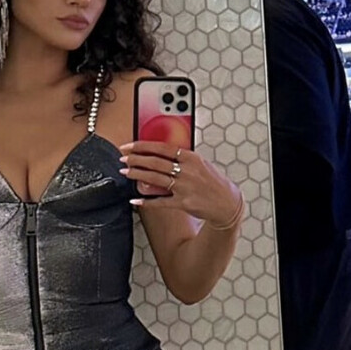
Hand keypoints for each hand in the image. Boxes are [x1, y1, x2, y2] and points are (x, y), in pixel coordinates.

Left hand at [119, 141, 242, 228]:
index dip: (142, 146)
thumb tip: (159, 155)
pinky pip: (160, 201)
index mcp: (191, 157)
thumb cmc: (213, 183)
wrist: (227, 203)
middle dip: (135, 159)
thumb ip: (181, 159)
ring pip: (155, 178)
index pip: (162, 148)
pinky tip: (135, 199)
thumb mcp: (201, 164)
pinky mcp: (183, 203)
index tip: (129, 146)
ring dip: (137, 175)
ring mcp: (185, 187)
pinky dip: (146, 201)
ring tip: (125, 172)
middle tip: (123, 159)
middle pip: (155, 162)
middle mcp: (187, 171)